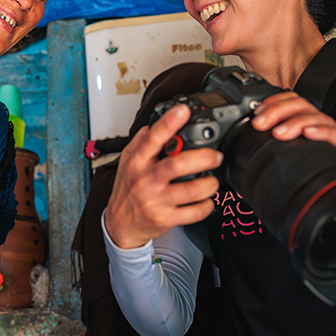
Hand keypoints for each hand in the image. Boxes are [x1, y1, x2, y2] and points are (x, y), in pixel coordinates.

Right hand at [105, 104, 222, 248]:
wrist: (120, 224)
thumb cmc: (127, 191)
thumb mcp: (126, 162)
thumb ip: (140, 142)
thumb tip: (155, 123)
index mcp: (138, 162)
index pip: (152, 139)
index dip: (169, 123)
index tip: (183, 111)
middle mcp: (146, 181)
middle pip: (177, 165)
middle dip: (203, 157)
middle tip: (215, 156)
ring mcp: (156, 201)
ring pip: (191, 190)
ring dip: (209, 184)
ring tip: (212, 180)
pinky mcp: (165, 219)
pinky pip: (194, 213)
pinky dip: (206, 205)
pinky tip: (206, 200)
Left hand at [251, 92, 335, 173]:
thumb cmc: (318, 176)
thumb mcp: (290, 160)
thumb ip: (272, 153)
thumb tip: (243, 156)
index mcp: (305, 124)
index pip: (291, 101)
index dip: (274, 101)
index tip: (257, 111)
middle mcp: (318, 125)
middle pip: (300, 105)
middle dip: (277, 110)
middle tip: (260, 123)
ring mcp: (332, 135)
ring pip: (316, 116)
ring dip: (295, 122)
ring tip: (279, 133)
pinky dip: (322, 131)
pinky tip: (309, 134)